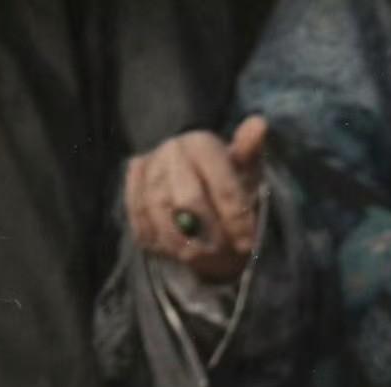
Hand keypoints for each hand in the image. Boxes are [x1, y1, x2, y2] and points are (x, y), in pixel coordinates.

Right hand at [125, 116, 267, 282]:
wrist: (194, 186)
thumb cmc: (227, 182)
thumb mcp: (245, 169)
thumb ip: (249, 154)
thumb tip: (259, 125)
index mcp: (202, 144)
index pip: (222, 185)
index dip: (236, 218)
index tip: (247, 243)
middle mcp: (171, 151)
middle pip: (189, 202)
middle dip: (209, 234)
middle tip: (222, 255)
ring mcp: (147, 170)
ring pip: (162, 216)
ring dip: (183, 245)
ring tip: (201, 257)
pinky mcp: (131, 190)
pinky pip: (141, 224)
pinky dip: (159, 244)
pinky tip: (176, 252)